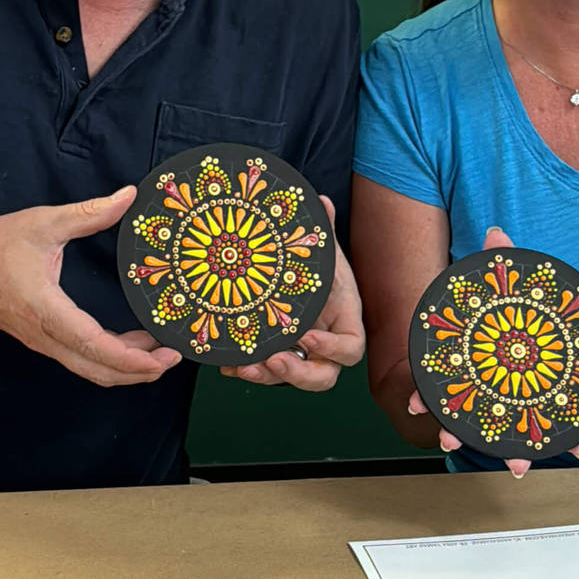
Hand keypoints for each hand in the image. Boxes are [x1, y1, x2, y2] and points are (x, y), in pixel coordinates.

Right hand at [0, 185, 181, 386]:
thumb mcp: (43, 222)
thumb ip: (89, 213)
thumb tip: (129, 195)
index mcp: (45, 309)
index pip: (91, 344)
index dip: (129, 357)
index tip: (161, 356)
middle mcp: (44, 335)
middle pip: (96, 369)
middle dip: (138, 371)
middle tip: (174, 355)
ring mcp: (41, 342)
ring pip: (88, 368)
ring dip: (125, 368)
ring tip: (160, 353)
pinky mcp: (41, 339)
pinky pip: (79, 358)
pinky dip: (108, 359)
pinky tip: (132, 344)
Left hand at [222, 195, 364, 390]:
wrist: (299, 276)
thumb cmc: (318, 268)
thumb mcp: (321, 250)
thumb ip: (322, 230)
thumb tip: (322, 201)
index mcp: (343, 321)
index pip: (351, 349)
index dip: (333, 348)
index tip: (309, 336)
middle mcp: (324, 344)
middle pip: (324, 377)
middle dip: (300, 373)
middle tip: (275, 360)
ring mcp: (300, 353)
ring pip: (290, 378)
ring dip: (267, 376)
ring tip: (245, 366)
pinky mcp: (276, 356)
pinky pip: (263, 372)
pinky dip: (245, 370)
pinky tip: (227, 363)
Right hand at [407, 225, 578, 478]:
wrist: (540, 315)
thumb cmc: (514, 302)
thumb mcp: (505, 278)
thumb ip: (500, 257)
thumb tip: (497, 232)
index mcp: (469, 352)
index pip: (438, 372)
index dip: (425, 391)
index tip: (416, 405)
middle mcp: (483, 378)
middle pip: (464, 408)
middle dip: (459, 430)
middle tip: (453, 443)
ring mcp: (510, 392)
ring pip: (501, 425)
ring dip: (507, 448)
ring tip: (520, 465)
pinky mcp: (541, 398)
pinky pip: (546, 421)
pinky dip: (559, 436)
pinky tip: (575, 447)